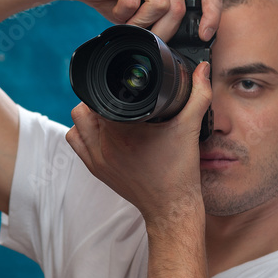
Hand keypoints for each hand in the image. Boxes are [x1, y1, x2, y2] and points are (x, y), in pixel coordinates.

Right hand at [58, 0, 221, 41]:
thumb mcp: (147, 13)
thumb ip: (168, 20)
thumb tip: (190, 44)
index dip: (212, 16)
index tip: (202, 37)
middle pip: (178, 9)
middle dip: (160, 31)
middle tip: (142, 32)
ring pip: (159, 5)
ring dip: (140, 23)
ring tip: (128, 21)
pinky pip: (133, 1)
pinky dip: (122, 14)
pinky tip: (116, 8)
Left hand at [65, 60, 211, 228]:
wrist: (172, 208)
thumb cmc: (179, 173)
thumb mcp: (190, 129)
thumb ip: (198, 95)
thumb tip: (202, 69)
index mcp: (122, 132)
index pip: (100, 97)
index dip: (110, 87)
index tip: (124, 88)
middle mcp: (104, 146)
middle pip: (84, 108)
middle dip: (98, 101)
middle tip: (118, 101)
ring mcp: (97, 160)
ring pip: (76, 125)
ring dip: (88, 117)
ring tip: (108, 115)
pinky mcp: (96, 170)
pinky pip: (76, 144)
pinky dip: (84, 134)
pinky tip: (102, 132)